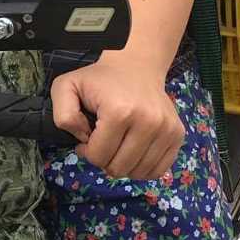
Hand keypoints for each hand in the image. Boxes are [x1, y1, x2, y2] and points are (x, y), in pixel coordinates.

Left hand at [51, 53, 184, 181]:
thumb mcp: (67, 87)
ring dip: (124, 164)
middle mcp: (148, 121)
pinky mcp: (177, 134)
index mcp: (120, 112)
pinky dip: (143, 168)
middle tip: (104, 139)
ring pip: (139, 173)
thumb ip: (62, 114)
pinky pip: (158, 170)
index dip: (87, 151)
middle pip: (119, 168)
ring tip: (119, 143)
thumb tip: (81, 139)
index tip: (88, 135)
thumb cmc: (99, 80)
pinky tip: (134, 151)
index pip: (99, 157)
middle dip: (105, 159)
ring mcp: (167, 129)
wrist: (136, 65)